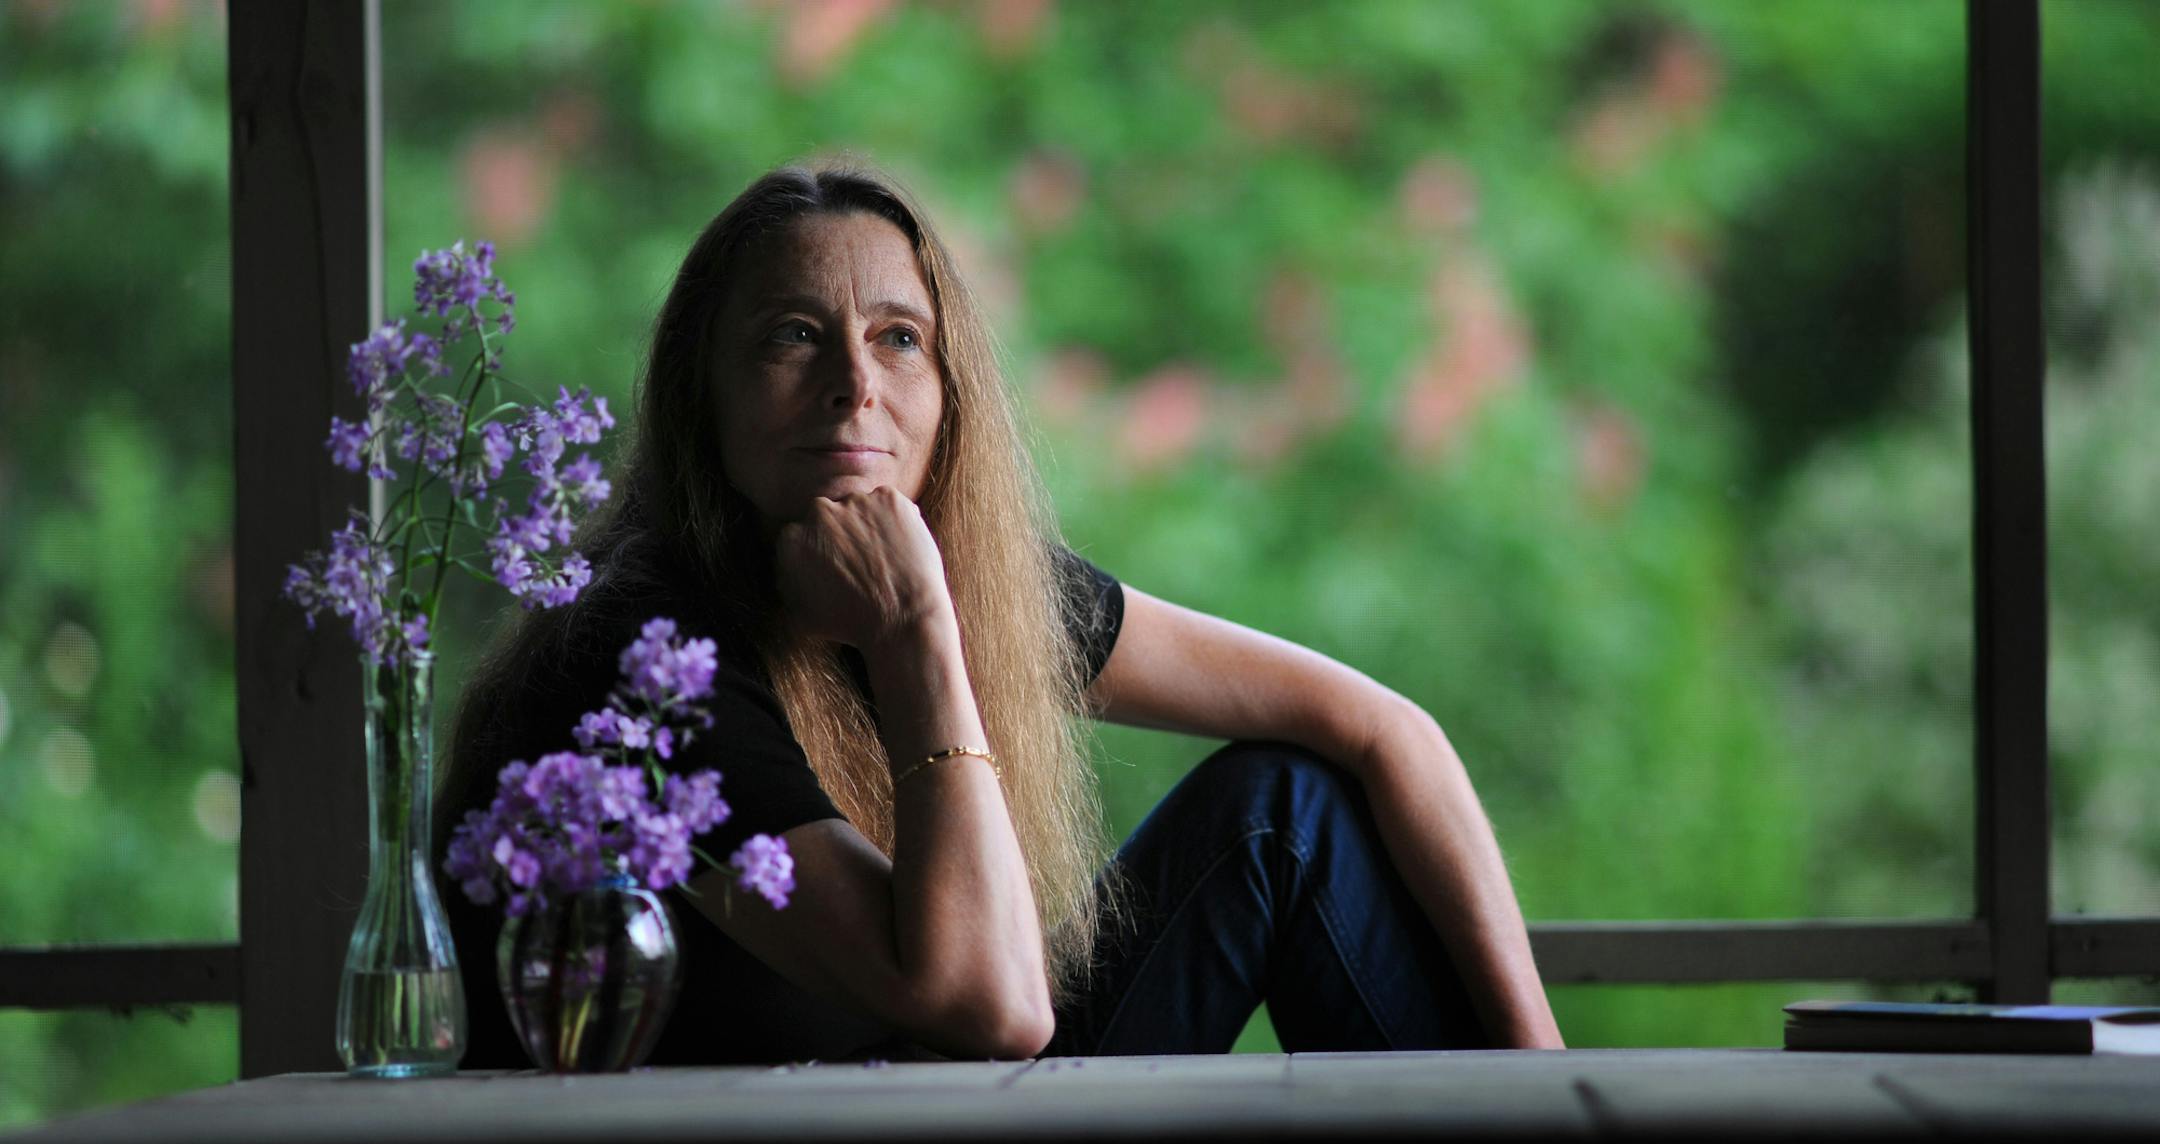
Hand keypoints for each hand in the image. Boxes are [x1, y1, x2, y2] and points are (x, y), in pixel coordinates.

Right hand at [774, 487, 953, 650]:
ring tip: (885, 558)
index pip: (802, 535)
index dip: (821, 550)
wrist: (902, 620)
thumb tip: (785, 569)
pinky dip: (896, 519)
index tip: (836, 564)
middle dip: (842, 534)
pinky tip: (900, 548)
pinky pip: (890, 503)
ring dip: (869, 525)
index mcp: (792, 538)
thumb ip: (787, 583)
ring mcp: (856, 502)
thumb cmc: (853, 626)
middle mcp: (819, 512)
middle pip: (829, 515)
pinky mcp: (889, 498)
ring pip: (860, 507)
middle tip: (863, 561)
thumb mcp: (801, 614)